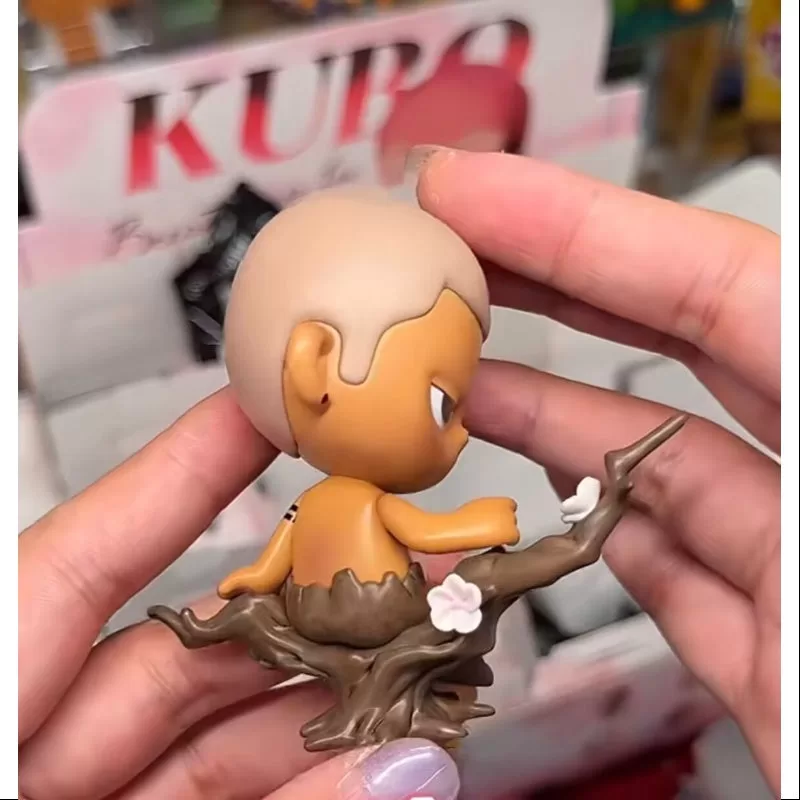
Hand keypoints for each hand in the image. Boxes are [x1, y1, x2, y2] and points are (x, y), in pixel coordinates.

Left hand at [18, 390, 459, 799]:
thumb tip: (399, 769)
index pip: (85, 554)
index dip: (182, 472)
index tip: (260, 414)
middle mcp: (34, 742)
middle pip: (188, 646)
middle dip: (302, 608)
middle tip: (398, 577)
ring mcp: (82, 797)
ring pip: (225, 726)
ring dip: (327, 702)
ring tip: (417, 678)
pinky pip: (225, 794)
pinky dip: (306, 777)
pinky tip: (377, 758)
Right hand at [415, 149, 779, 791]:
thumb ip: (757, 451)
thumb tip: (620, 426)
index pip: (728, 287)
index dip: (586, 226)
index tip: (470, 194)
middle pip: (690, 335)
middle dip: (554, 272)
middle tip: (446, 240)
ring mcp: (796, 566)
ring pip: (654, 448)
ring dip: (540, 395)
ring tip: (444, 359)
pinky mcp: (765, 646)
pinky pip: (658, 552)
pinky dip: (574, 508)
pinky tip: (514, 473)